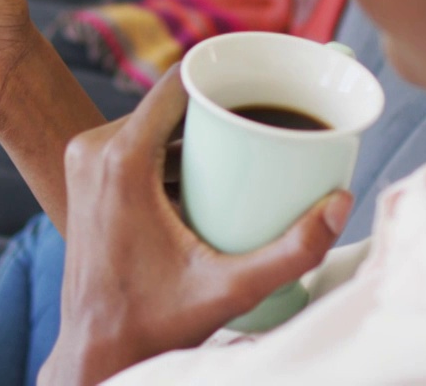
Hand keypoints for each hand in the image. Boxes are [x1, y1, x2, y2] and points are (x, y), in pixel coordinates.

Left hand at [40, 68, 352, 385]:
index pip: (176, 84)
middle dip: (218, 109)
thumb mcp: (231, 289)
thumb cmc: (154, 322)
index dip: (222, 74)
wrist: (97, 351)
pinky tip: (208, 176)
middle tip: (269, 124)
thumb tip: (340, 204)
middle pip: (169, 104)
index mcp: (121, 160)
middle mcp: (94, 150)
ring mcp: (85, 163)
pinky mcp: (86, 179)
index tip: (264, 81)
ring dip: (195, 132)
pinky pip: (136, 145)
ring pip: (153, 124)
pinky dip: (171, 153)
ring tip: (246, 149)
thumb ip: (292, 251)